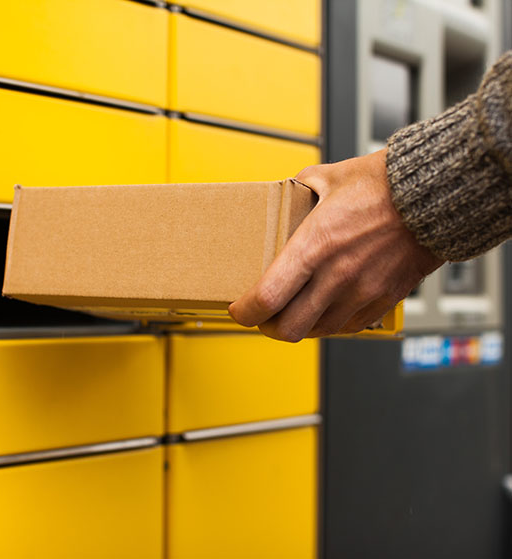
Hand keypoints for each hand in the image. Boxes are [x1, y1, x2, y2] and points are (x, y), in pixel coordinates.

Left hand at [228, 149, 443, 340]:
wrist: (436, 196)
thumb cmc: (383, 185)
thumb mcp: (326, 177)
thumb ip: (297, 188)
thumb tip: (282, 194)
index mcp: (315, 245)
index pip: (267, 297)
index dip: (244, 312)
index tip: (238, 309)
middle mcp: (336, 275)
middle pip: (288, 328)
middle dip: (268, 327)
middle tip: (262, 316)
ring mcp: (361, 292)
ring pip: (317, 331)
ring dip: (299, 326)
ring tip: (293, 310)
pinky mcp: (382, 300)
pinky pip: (348, 327)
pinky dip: (330, 323)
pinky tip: (325, 308)